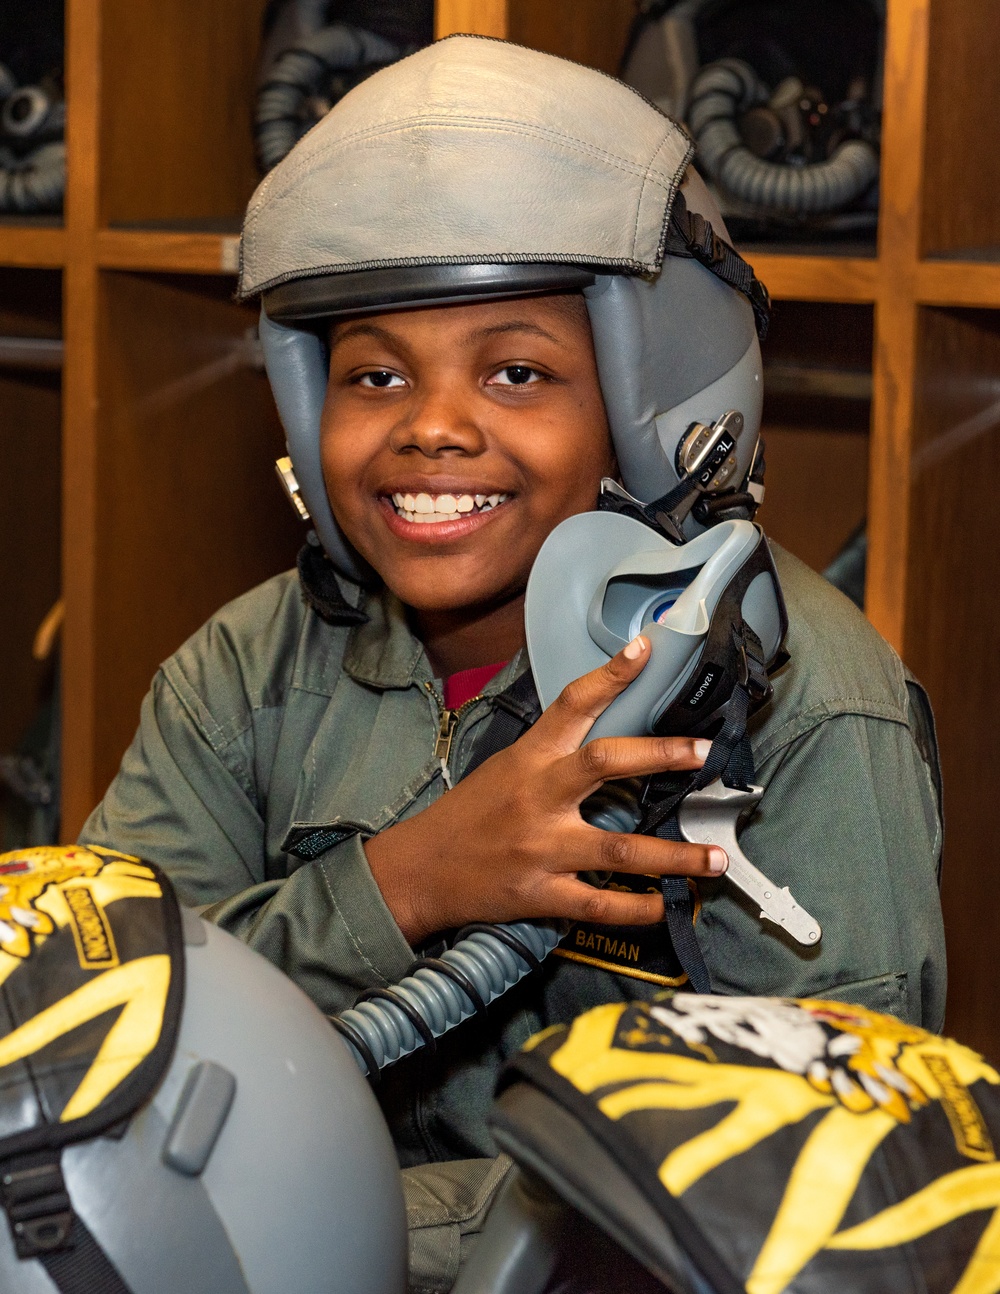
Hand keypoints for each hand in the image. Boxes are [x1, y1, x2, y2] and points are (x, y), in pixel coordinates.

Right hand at [363, 635, 727, 943]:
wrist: (419, 869)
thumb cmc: (469, 815)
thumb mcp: (506, 769)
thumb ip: (553, 755)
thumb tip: (611, 739)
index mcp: (529, 759)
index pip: (571, 704)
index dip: (610, 675)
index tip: (645, 649)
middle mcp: (538, 797)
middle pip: (605, 764)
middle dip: (660, 756)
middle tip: (705, 752)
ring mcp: (541, 847)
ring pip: (619, 848)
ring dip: (674, 857)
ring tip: (715, 858)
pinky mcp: (540, 893)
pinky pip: (598, 903)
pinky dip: (636, 909)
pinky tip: (665, 907)